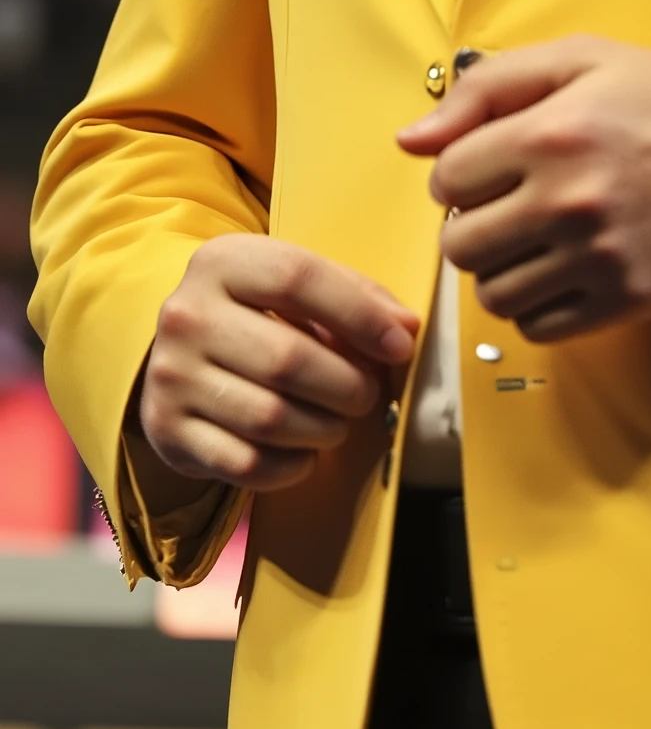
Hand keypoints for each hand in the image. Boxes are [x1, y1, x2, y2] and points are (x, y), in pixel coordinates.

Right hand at [134, 236, 417, 493]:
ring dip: (323, 429)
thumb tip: (405, 329)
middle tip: (366, 395)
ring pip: (269, 418)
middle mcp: (186, 316)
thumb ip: (354, 295)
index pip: (297, 279)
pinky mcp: (167, 432)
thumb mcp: (294, 285)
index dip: (358, 315)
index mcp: (221, 262)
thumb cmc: (257, 313)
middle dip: (346, 385)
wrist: (176, 354)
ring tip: (338, 422)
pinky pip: (246, 464)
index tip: (399, 346)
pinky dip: (290, 466)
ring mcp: (171, 377)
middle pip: (286, 358)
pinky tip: (304, 452)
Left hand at [396, 37, 650, 342]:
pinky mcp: (626, 299)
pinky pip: (538, 326)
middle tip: (511, 204)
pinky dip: (537, 304)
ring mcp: (598, 257)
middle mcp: (568, 200)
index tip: (492, 165)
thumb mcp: (582, 59)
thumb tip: (411, 140)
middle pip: (460, 244)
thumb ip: (489, 86)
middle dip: (473, 223)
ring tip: (538, 237)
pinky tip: (563, 268)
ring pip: (492, 293)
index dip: (461, 170)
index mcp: (550, 132)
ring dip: (502, 267)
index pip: (446, 177)